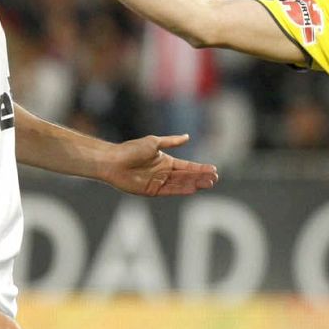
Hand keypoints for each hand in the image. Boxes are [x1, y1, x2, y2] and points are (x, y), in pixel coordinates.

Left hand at [101, 134, 218, 195]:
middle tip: (215, 178)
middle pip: (187, 176)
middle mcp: (164, 172)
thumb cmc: (131, 149)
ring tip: (209, 183)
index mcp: (166, 161)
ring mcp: (159, 182)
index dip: (200, 168)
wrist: (113, 161)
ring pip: (181, 184)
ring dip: (195, 184)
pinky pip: (171, 190)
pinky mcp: (153, 191)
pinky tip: (194, 189)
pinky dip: (182, 189)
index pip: (187, 166)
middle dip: (201, 177)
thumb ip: (171, 142)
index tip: (213, 169)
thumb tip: (187, 137)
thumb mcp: (154, 142)